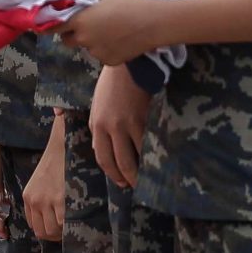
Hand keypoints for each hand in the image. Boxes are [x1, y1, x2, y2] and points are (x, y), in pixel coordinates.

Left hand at [22, 128, 67, 241]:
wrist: (64, 144)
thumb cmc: (58, 162)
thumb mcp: (41, 181)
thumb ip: (41, 199)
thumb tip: (51, 220)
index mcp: (28, 196)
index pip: (34, 225)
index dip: (47, 230)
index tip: (58, 228)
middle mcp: (35, 200)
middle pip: (42, 232)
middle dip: (55, 235)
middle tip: (68, 231)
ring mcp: (46, 201)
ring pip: (53, 231)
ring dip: (64, 232)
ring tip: (74, 224)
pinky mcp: (60, 200)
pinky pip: (64, 223)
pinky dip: (72, 224)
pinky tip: (78, 217)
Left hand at [58, 0, 165, 67]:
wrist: (151, 23)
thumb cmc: (128, 4)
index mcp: (80, 21)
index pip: (55, 26)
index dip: (54, 24)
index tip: (55, 22)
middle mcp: (84, 39)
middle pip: (68, 40)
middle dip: (72, 34)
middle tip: (85, 26)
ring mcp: (96, 52)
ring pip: (87, 47)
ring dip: (91, 42)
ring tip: (109, 32)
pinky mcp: (108, 61)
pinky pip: (101, 55)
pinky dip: (106, 50)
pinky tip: (118, 41)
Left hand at [88, 65, 151, 190]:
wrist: (129, 66)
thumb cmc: (113, 83)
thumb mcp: (97, 104)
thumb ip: (98, 126)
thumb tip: (98, 147)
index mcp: (96, 124)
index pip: (102, 157)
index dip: (111, 172)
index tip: (119, 180)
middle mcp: (109, 128)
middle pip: (117, 162)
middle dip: (125, 178)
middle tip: (132, 186)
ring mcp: (126, 125)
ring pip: (132, 158)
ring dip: (138, 173)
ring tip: (145, 180)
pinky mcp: (142, 120)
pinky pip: (147, 145)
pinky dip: (151, 156)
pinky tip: (156, 162)